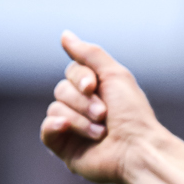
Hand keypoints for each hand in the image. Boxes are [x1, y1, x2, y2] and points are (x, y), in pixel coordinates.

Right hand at [38, 31, 161, 183]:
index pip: (72, 72)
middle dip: (83, 102)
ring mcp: (72, 128)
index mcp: (96, 91)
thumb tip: (65, 34)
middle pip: (61, 90)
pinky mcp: (64, 147)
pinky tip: (67, 129)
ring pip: (56, 109)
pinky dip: (56, 127)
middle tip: (105, 114)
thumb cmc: (133, 114)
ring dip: (80, 119)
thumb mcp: (115, 75)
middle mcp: (82, 108)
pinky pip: (45, 130)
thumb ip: (90, 54)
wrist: (137, 149)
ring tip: (101, 131)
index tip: (94, 85)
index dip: (80, 77)